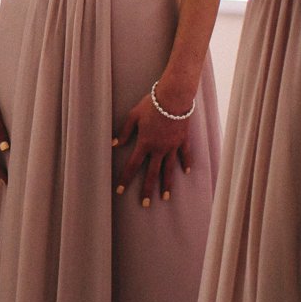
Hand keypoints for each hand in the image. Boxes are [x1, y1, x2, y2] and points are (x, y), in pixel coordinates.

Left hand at [114, 87, 191, 207]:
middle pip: (152, 173)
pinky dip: (185, 163)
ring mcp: (172, 146)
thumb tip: (115, 144)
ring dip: (166, 184)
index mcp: (144, 143)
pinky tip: (186, 172)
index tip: (120, 191)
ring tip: (165, 197)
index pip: (132, 165)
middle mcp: (159, 148)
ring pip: (169, 169)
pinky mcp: (183, 140)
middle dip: (147, 189)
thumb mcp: (133, 115)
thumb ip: (124, 131)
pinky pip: (184, 155)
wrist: (173, 97)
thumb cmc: (151, 104)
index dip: (125, 178)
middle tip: (145, 204)